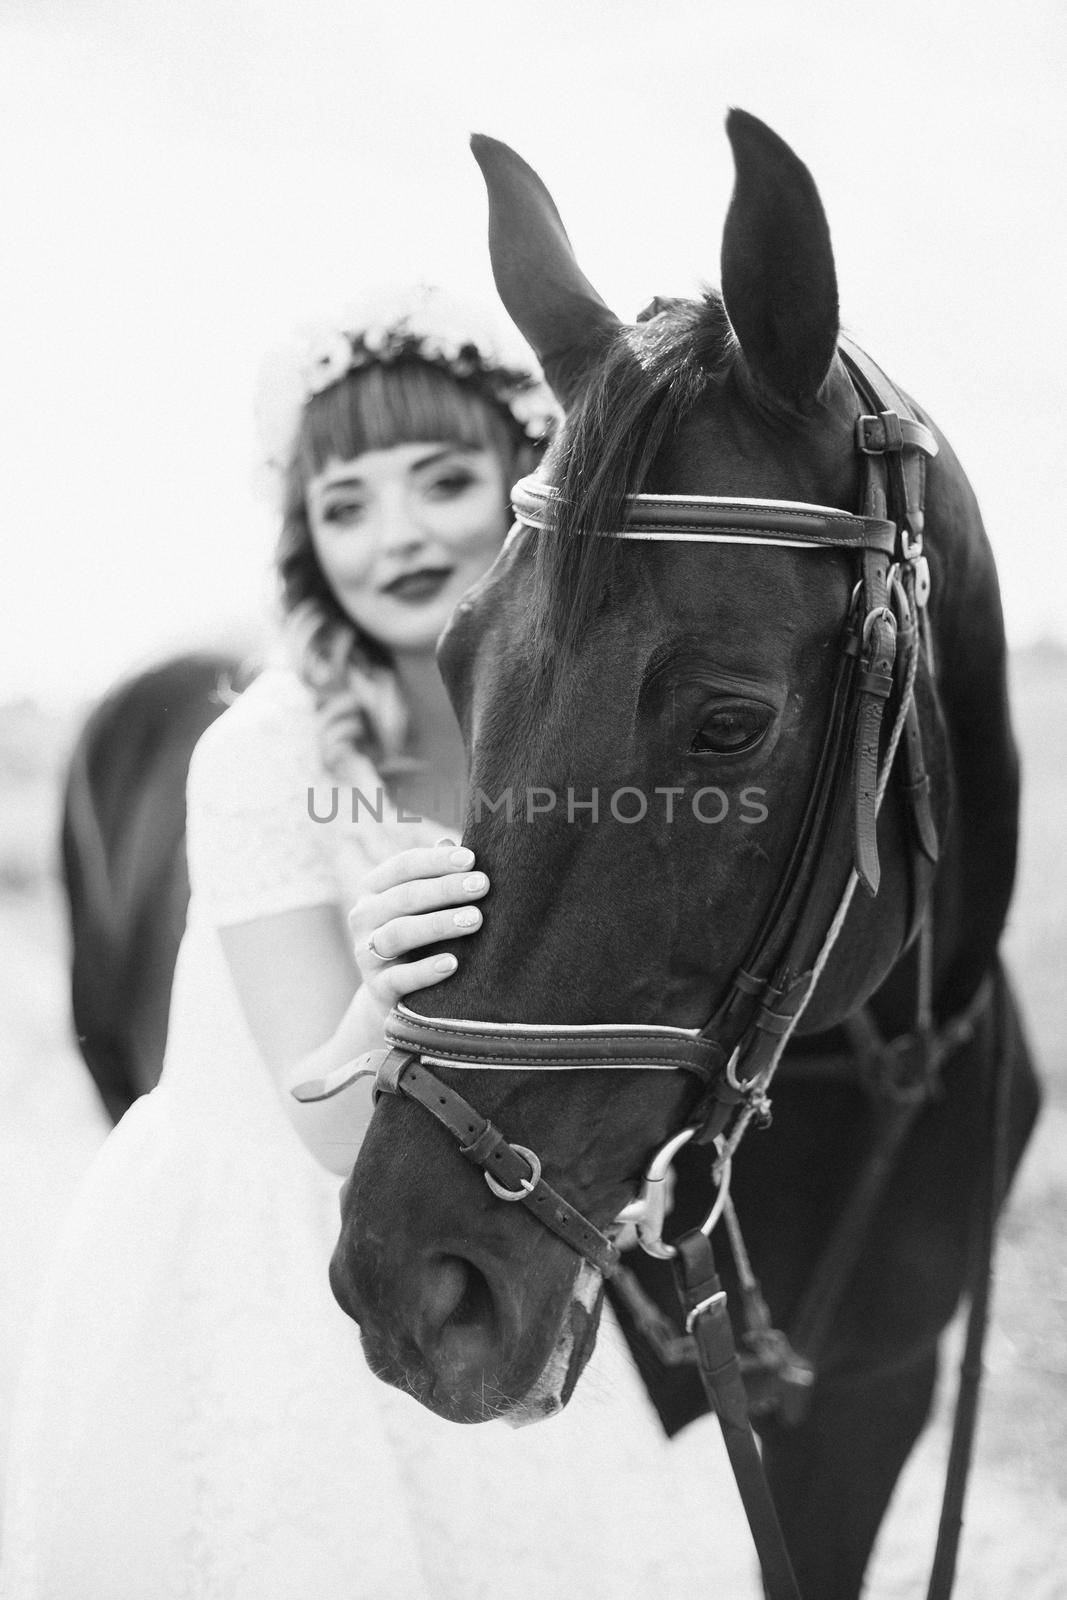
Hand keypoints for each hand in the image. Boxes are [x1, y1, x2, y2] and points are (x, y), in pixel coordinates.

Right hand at [348, 841, 488, 1021]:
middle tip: (483, 885)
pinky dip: (425, 971)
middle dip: (445, 889)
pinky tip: (453, 963)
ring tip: (475, 919)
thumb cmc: (424, 937)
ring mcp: (366, 953)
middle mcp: (364, 916)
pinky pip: (398, 978)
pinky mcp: (377, 988)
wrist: (402, 996)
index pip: (404, 866)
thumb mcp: (428, 906)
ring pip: (398, 933)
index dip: (437, 861)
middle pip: (404, 897)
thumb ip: (440, 876)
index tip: (472, 859)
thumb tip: (452, 841)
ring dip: (438, 924)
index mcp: (375, 888)